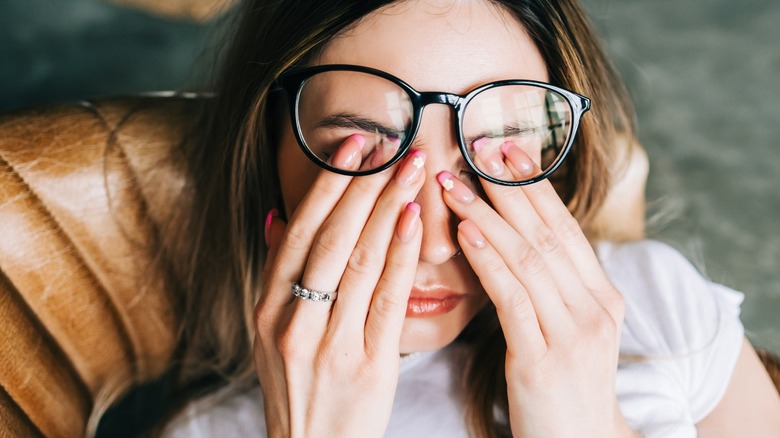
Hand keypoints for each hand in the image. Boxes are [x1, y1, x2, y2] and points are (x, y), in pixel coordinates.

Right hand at [253, 134, 425, 437]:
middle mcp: (291, 322)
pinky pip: (386, 299)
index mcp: (266, 308)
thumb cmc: (299, 386)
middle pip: (330, 238)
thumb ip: (277, 274)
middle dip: (362, 185)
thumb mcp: (271, 332)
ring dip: (386, 208)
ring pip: (359, 262)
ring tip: (410, 168)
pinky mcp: (367, 365)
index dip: (328, 184)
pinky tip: (413, 220)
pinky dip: (401, 255)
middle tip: (392, 143)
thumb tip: (278, 216)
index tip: (353, 145)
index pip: (298, 232)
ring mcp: (328, 344)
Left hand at [439, 142, 636, 436]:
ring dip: (486, 215)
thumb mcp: (566, 329)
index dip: (533, 186)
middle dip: (508, 187)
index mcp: (602, 296)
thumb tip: (514, 239)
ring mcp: (574, 333)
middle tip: (475, 147)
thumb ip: (550, 286)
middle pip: (546, 232)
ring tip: (453, 183)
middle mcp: (595, 307)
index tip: (504, 149)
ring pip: (527, 258)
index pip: (563, 228)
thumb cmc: (563, 386)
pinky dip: (488, 261)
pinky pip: (512, 298)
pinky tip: (465, 234)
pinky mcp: (544, 359)